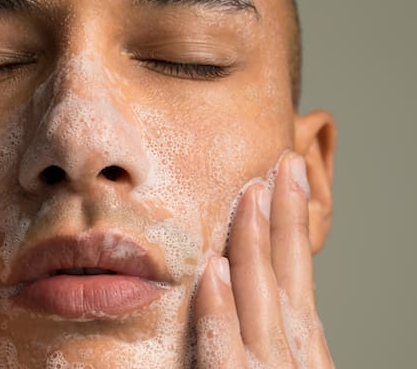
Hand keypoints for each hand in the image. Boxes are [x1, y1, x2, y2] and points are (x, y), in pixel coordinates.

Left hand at [194, 152, 334, 367]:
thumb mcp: (262, 368)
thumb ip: (251, 336)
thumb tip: (231, 284)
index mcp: (299, 354)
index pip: (299, 282)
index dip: (295, 230)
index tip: (290, 182)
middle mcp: (292, 361)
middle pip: (291, 279)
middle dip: (289, 218)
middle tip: (284, 164)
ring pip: (264, 302)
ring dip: (257, 246)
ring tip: (253, 194)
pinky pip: (226, 353)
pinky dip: (221, 311)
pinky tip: (214, 270)